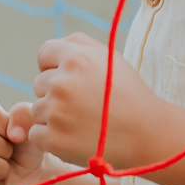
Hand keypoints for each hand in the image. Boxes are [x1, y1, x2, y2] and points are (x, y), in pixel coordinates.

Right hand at [0, 99, 38, 184]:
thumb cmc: (26, 149)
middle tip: (8, 156)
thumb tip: (13, 132)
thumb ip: (25, 114)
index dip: (8, 127)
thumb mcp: (31, 126)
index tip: (12, 136)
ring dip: (0, 169)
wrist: (31, 180)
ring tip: (1, 169)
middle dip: (6, 150)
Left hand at [31, 33, 161, 169]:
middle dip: (55, 94)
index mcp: (75, 58)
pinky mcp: (54, 140)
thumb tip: (49, 49)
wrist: (147, 135)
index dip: (55, 67)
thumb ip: (78, 44)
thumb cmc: (129, 95)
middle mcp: (62, 83)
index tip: (72, 81)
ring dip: (53, 118)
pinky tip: (75, 138)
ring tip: (82, 123)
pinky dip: (51, 139)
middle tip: (83, 106)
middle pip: (38, 84)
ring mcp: (56, 113)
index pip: (44, 55)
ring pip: (37, 110)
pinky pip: (36, 135)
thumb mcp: (110, 58)